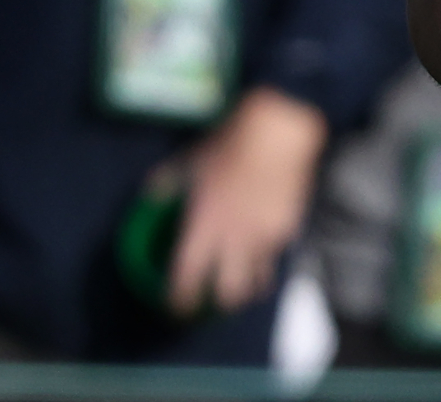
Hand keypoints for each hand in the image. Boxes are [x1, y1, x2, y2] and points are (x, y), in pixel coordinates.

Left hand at [166, 87, 327, 316]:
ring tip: (243, 289)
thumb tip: (152, 194)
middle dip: (218, 303)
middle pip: (228, 291)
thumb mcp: (190, 161)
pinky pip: (276, 254)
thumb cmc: (229, 146)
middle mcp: (234, 239)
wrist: (278, 133)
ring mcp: (264, 237)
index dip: (179, 298)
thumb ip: (168, 182)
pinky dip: (268, 259)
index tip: (175, 306)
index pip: (187, 276)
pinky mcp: (288, 228)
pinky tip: (264, 252)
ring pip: (258, 282)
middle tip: (212, 302)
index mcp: (204, 226)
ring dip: (248, 289)